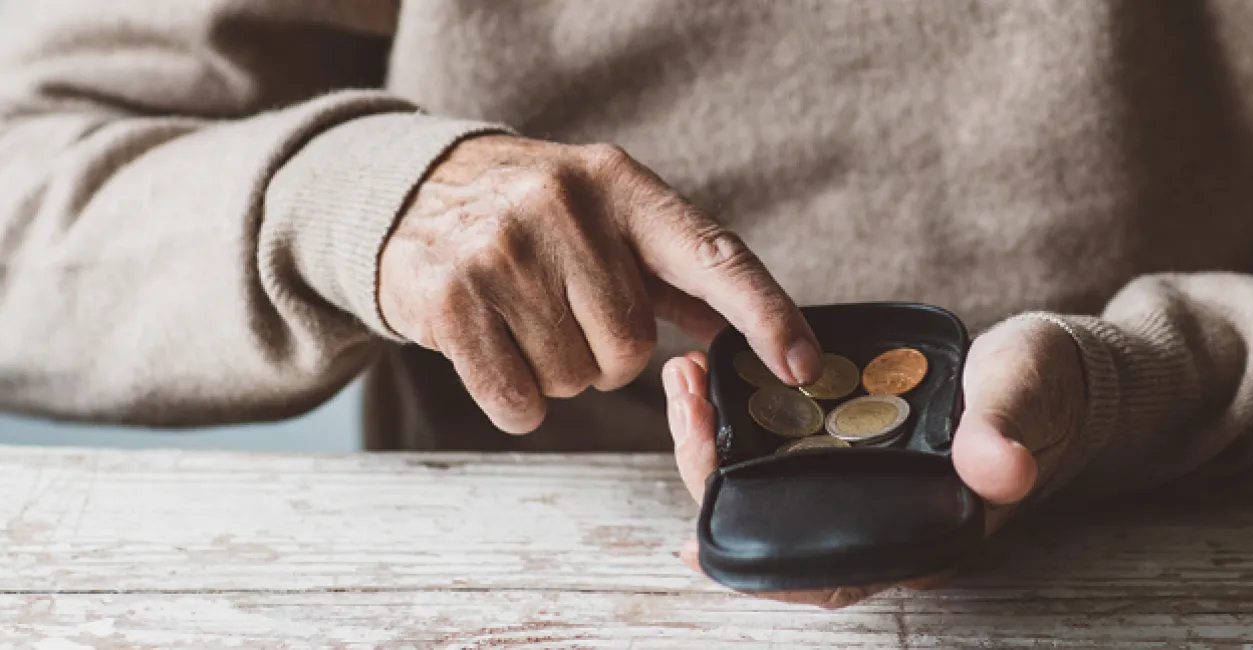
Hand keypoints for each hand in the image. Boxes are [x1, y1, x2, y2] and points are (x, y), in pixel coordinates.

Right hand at [378, 135, 820, 432]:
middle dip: (608, 356)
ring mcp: (503, 249)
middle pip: (632, 347)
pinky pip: (519, 400)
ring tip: (527, 323)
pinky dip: (518, 402)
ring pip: (576, 378)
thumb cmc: (533, 217)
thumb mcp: (609, 219)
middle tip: (570, 318)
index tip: (802, 365)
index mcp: (624, 186)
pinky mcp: (451, 297)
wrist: (412, 192)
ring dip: (559, 374)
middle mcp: (565, 205)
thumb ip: (682, 274)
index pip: (714, 255)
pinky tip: (497, 354)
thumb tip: (754, 331)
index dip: (766, 314)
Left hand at [663, 314, 1086, 607]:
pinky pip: (780, 441)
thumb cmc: (1044, 392)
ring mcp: (860, 480)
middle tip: (687, 409)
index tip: (694, 547)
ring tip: (684, 381)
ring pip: (770, 482)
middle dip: (716, 476)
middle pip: (779, 526)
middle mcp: (880, 517)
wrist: (1049, 368)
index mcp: (920, 532)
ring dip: (718, 441)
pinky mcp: (848, 440)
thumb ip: (1004, 431)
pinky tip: (709, 379)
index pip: (829, 573)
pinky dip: (741, 415)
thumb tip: (999, 470)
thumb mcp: (1026, 399)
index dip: (760, 573)